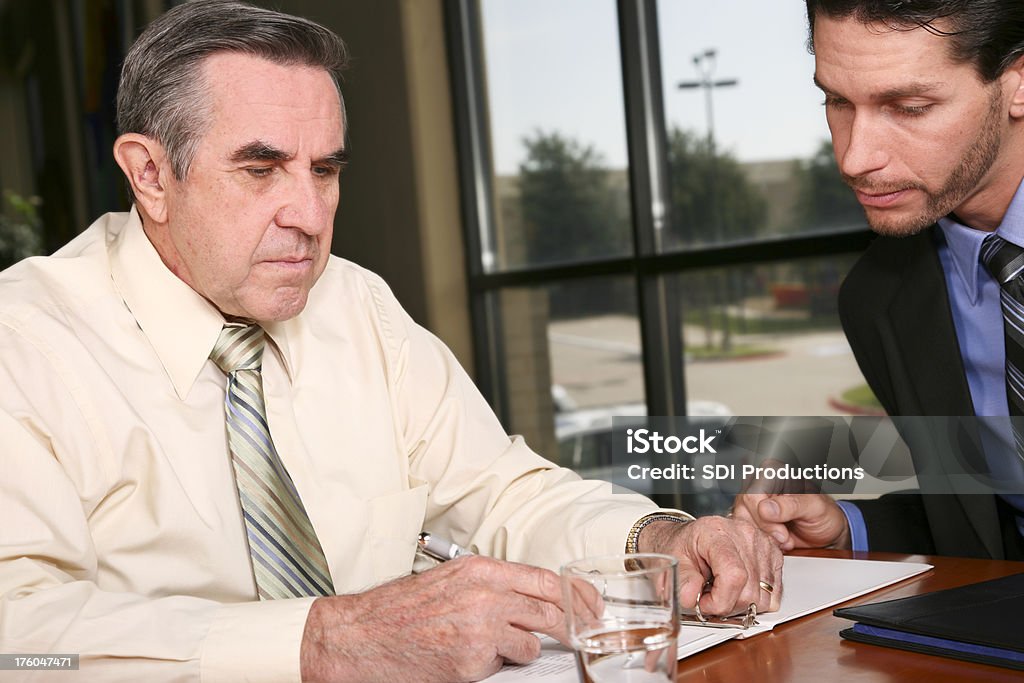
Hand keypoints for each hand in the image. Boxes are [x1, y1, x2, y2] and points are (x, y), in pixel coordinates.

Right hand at [300, 555, 594, 682]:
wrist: (361, 636)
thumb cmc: (401, 609)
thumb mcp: (451, 579)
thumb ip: (493, 584)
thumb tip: (533, 597)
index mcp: (481, 569)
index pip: (547, 578)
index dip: (577, 594)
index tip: (592, 605)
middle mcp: (485, 594)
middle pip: (550, 610)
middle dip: (570, 625)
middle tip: (579, 633)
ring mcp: (480, 628)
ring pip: (533, 642)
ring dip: (526, 648)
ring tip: (499, 646)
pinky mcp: (471, 661)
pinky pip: (507, 664)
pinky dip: (499, 664)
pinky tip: (474, 657)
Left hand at [638, 516, 782, 615]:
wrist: (692, 537)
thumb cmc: (684, 547)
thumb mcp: (673, 561)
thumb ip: (681, 581)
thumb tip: (691, 597)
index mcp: (716, 532)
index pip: (734, 575)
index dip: (720, 600)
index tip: (704, 603)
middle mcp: (744, 534)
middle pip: (750, 591)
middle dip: (727, 604)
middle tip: (710, 596)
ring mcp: (762, 543)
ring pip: (763, 596)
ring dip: (742, 602)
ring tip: (723, 589)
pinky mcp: (774, 553)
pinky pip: (774, 592)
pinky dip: (756, 598)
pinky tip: (739, 587)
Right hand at [731, 493, 850, 551]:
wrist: (827, 532)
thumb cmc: (824, 514)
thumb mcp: (815, 508)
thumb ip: (792, 506)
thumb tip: (765, 509)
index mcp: (773, 471)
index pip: (753, 494)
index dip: (764, 517)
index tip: (782, 532)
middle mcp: (759, 483)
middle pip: (744, 509)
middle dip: (766, 530)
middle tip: (785, 537)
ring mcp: (754, 502)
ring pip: (743, 522)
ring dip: (764, 537)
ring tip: (785, 539)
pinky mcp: (752, 518)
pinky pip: (746, 532)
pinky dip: (763, 542)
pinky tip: (778, 542)